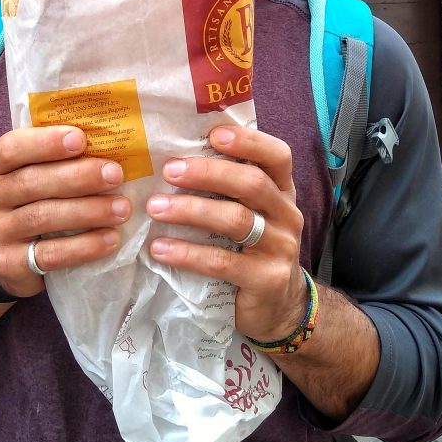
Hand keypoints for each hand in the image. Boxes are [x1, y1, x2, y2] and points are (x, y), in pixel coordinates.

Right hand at [0, 126, 128, 296]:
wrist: (5, 258)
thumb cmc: (31, 203)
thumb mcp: (32, 174)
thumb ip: (56, 158)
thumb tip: (106, 139)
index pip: (12, 147)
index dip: (46, 142)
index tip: (81, 139)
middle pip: (31, 182)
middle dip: (78, 177)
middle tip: (115, 174)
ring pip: (42, 217)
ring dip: (88, 211)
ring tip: (122, 208)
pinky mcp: (9, 264)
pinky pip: (50, 254)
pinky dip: (84, 246)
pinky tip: (110, 239)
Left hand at [146, 125, 307, 342]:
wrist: (280, 307)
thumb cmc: (254, 249)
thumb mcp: (252, 214)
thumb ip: (230, 188)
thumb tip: (177, 156)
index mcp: (282, 191)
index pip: (277, 156)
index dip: (248, 141)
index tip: (213, 134)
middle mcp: (287, 215)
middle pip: (251, 183)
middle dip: (207, 173)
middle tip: (169, 170)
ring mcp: (280, 248)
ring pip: (235, 221)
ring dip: (191, 211)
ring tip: (155, 208)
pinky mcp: (266, 280)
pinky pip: (222, 262)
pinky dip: (188, 253)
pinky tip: (160, 248)